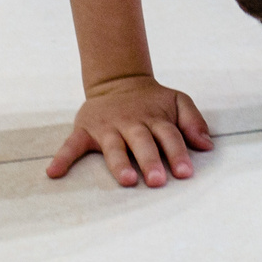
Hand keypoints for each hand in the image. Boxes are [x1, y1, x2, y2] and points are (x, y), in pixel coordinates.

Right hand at [46, 74, 213, 187]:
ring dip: (119, 162)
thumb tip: (207, 146)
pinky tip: (54, 172)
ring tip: (126, 180)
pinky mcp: (85, 130)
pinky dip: (62, 158)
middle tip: (157, 181)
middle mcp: (131, 123)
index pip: (169, 135)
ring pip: (113, 146)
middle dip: (150, 161)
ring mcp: (107, 127)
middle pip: (142, 142)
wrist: (119, 80)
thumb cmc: (153, 101)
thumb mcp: (178, 101)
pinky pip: (71, 145)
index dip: (177, 153)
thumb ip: (193, 121)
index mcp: (155, 118)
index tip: (185, 173)